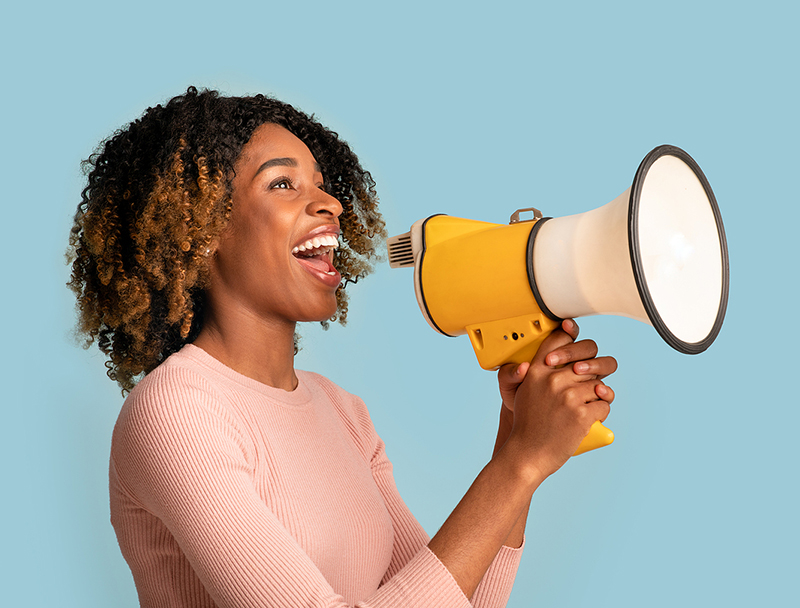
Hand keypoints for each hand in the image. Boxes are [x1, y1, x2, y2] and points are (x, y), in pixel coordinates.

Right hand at [495, 320, 616, 475]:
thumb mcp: (526, 391)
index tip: (576, 343)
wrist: (527, 454)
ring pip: (598, 385)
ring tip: (583, 409)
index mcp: (536, 370)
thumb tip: (576, 364)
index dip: (573, 341)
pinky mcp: (581, 413)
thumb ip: (543, 373)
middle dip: (591, 376)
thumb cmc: (528, 424)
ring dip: (596, 398)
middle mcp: (552, 379)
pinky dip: (600, 414)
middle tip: (585, 389)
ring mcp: (568, 395)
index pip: (560, 340)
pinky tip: (588, 420)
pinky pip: (604, 405)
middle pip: (587, 364)